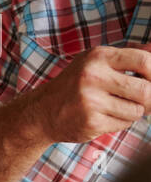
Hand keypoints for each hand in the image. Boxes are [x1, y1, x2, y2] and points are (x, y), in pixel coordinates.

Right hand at [31, 44, 150, 142]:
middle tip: (142, 100)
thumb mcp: (95, 63)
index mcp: (97, 57)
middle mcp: (92, 76)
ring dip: (133, 111)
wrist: (41, 112)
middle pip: (145, 90)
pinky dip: (121, 122)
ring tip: (117, 108)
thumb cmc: (75, 85)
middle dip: (149, 98)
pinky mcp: (90, 122)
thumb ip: (127, 57)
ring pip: (137, 110)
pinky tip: (105, 117)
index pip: (144, 61)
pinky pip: (124, 124)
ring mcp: (90, 101)